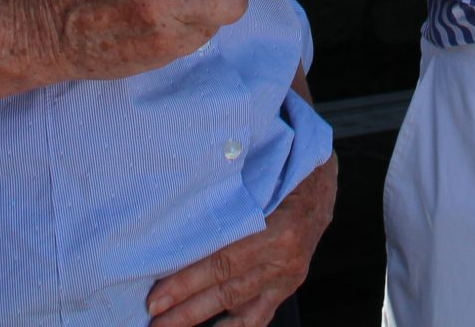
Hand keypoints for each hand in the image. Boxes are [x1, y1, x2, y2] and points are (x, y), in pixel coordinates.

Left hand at [146, 155, 336, 326]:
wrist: (321, 177)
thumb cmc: (285, 164)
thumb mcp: (261, 169)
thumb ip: (227, 192)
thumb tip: (174, 210)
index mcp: (278, 228)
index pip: (223, 262)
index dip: (187, 282)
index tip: (156, 297)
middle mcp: (284, 258)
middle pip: (226, 289)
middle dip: (185, 308)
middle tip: (152, 318)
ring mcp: (288, 276)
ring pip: (238, 305)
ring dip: (200, 318)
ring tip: (168, 326)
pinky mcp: (288, 286)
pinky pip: (259, 316)